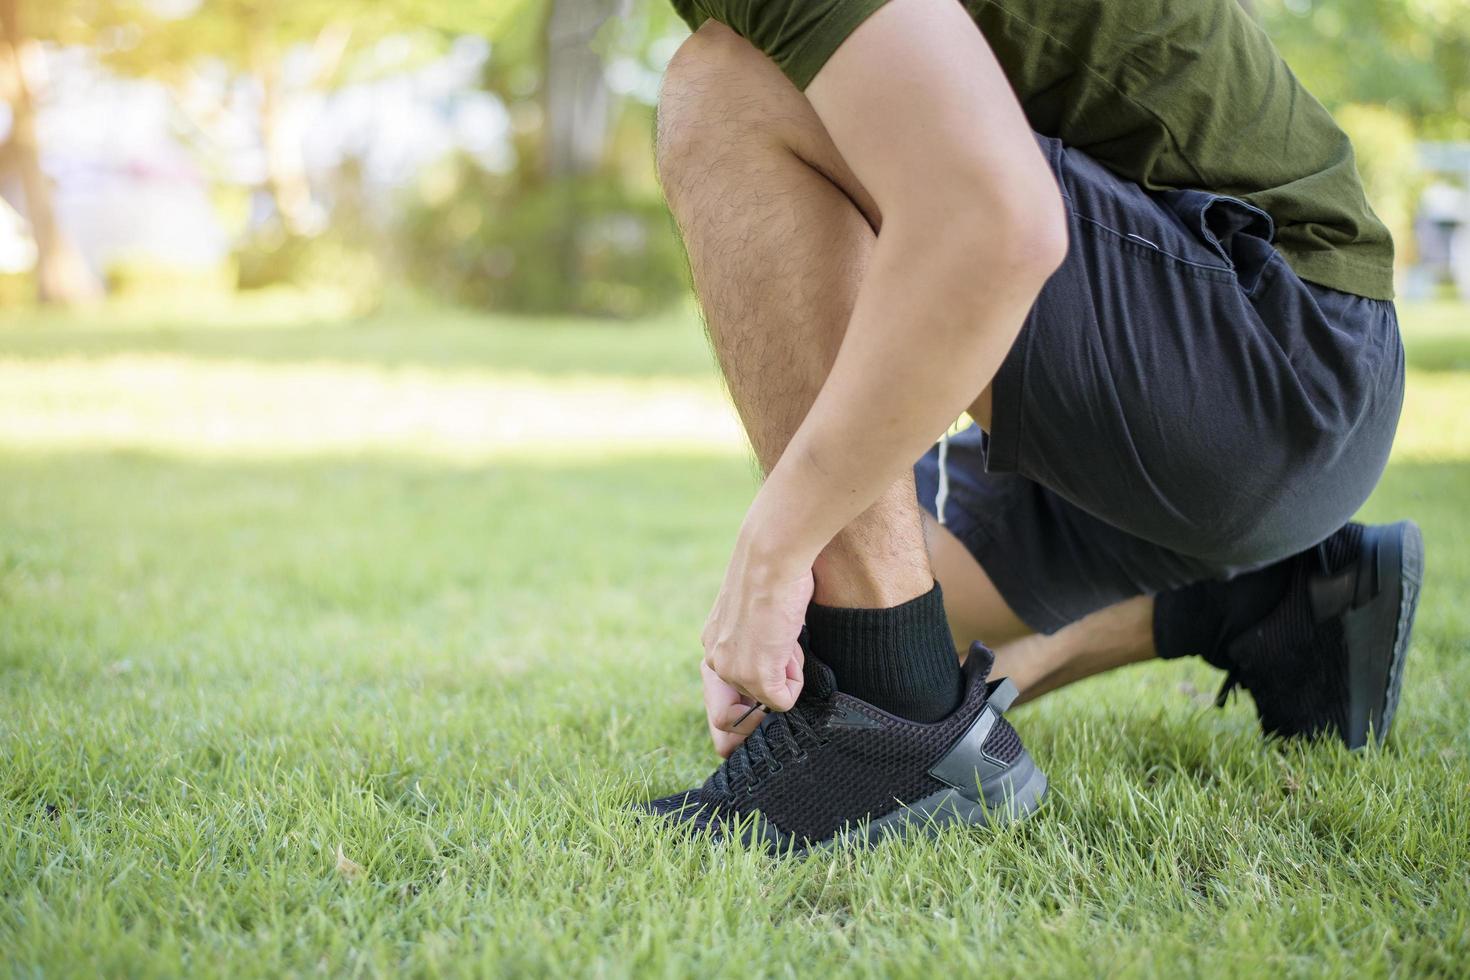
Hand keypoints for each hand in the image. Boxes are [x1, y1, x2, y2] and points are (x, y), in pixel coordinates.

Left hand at [700, 534, 813, 755]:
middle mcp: (715, 660)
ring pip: (765, 705)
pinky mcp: (756, 676)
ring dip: (784, 682)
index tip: (757, 719)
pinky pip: (784, 700)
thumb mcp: (760, 613)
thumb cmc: (776, 572)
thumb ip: (758, 644)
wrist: (773, 556)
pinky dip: (797, 678)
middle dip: (753, 724)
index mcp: (713, 643)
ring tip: (787, 644)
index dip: (734, 723)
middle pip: (725, 721)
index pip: (715, 701)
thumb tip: (777, 676)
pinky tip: (791, 642)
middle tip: (776, 707)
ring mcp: (733, 671)